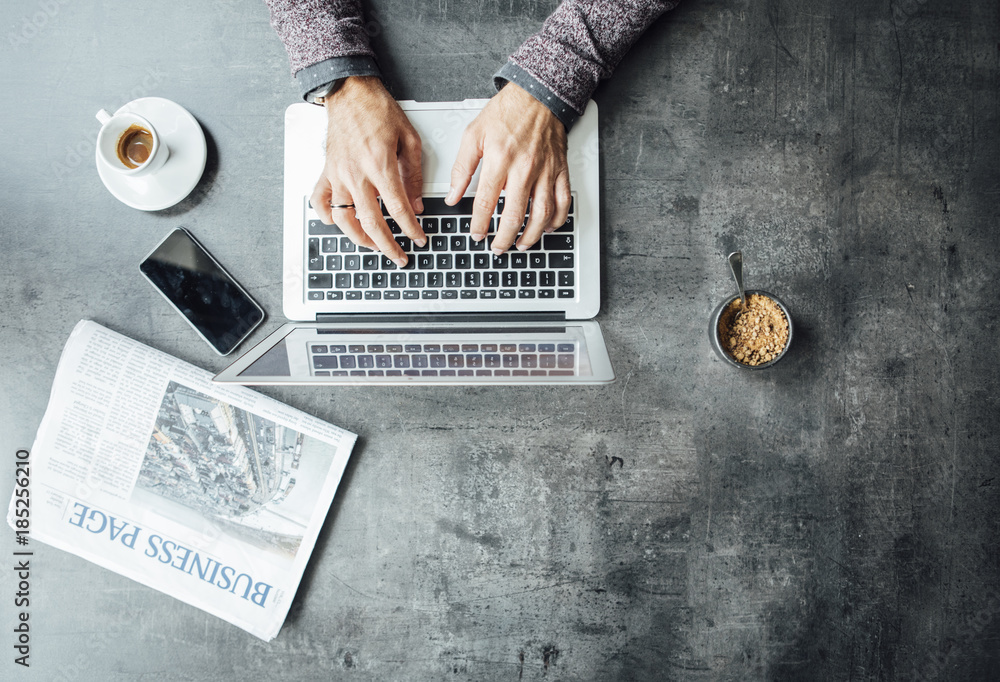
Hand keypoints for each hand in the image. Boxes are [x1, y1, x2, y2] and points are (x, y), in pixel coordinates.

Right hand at [310, 76, 425, 266]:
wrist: (350, 91)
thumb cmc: (378, 110)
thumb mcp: (408, 139)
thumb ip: (413, 174)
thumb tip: (418, 203)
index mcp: (380, 165)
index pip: (398, 208)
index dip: (411, 228)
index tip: (418, 238)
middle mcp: (356, 174)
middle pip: (371, 222)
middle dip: (387, 245)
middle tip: (399, 257)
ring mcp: (338, 175)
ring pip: (344, 219)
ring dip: (360, 238)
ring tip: (374, 246)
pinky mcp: (326, 172)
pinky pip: (320, 202)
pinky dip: (328, 217)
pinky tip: (340, 223)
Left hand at [448, 83, 570, 254]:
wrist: (538, 95)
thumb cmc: (506, 112)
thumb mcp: (474, 135)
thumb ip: (462, 168)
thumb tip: (452, 195)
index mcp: (500, 160)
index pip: (487, 202)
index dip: (480, 224)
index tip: (476, 234)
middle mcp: (525, 168)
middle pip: (515, 214)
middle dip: (504, 238)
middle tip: (497, 248)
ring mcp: (545, 171)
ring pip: (541, 214)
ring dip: (531, 235)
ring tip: (520, 244)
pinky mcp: (560, 170)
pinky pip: (563, 201)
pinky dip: (557, 220)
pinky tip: (547, 228)